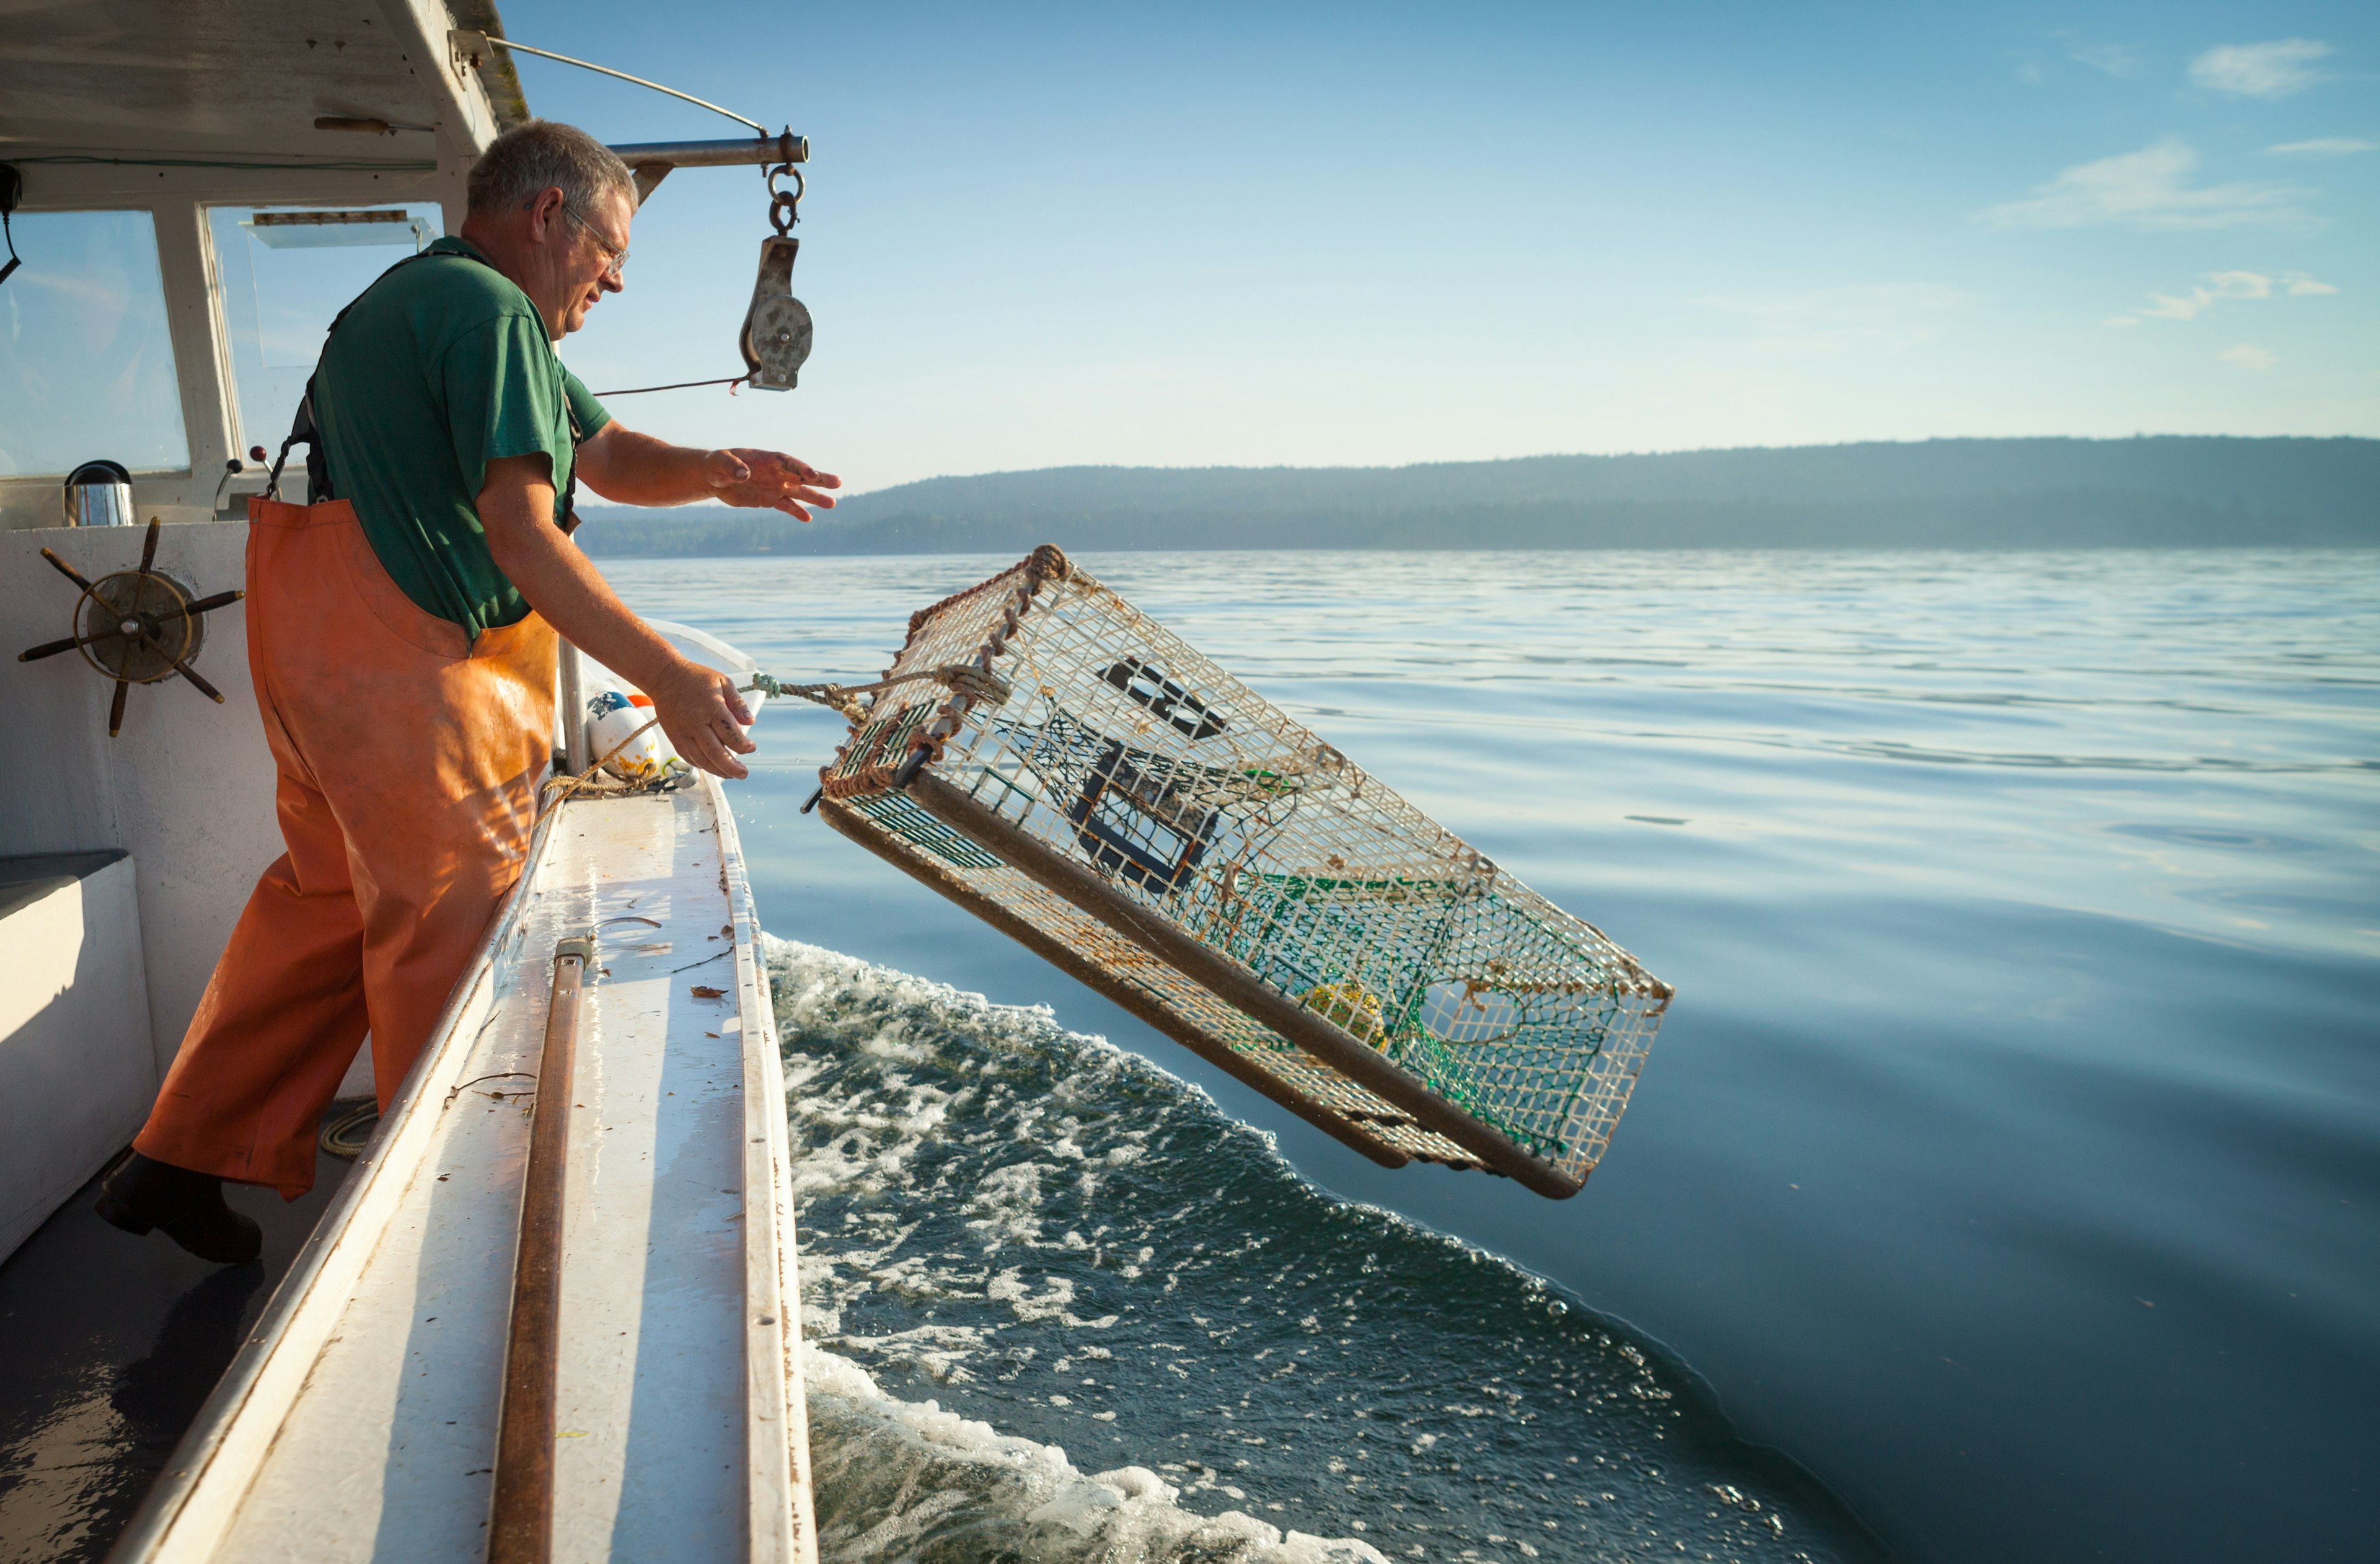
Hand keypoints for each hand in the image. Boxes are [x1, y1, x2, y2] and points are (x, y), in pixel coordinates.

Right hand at [643, 657, 756, 779]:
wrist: (664, 677)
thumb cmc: (696, 678)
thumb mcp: (722, 682)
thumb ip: (737, 703)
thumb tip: (750, 721)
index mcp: (712, 708)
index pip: (731, 734)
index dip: (743, 746)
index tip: (751, 747)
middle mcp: (697, 723)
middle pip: (716, 753)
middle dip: (732, 767)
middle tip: (743, 774)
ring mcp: (683, 732)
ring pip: (701, 759)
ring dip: (718, 770)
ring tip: (731, 774)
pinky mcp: (674, 737)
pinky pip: (688, 757)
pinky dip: (701, 765)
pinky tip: (712, 767)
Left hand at [703, 448, 841, 519]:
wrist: (713, 477)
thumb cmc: (716, 464)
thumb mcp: (720, 462)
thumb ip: (732, 467)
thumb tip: (744, 474)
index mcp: (767, 459)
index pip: (788, 463)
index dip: (801, 468)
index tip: (812, 475)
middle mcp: (776, 472)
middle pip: (801, 475)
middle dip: (819, 479)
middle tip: (838, 483)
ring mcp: (775, 486)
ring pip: (799, 492)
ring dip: (815, 498)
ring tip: (832, 504)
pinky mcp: (769, 499)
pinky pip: (786, 506)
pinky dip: (797, 512)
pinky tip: (808, 519)